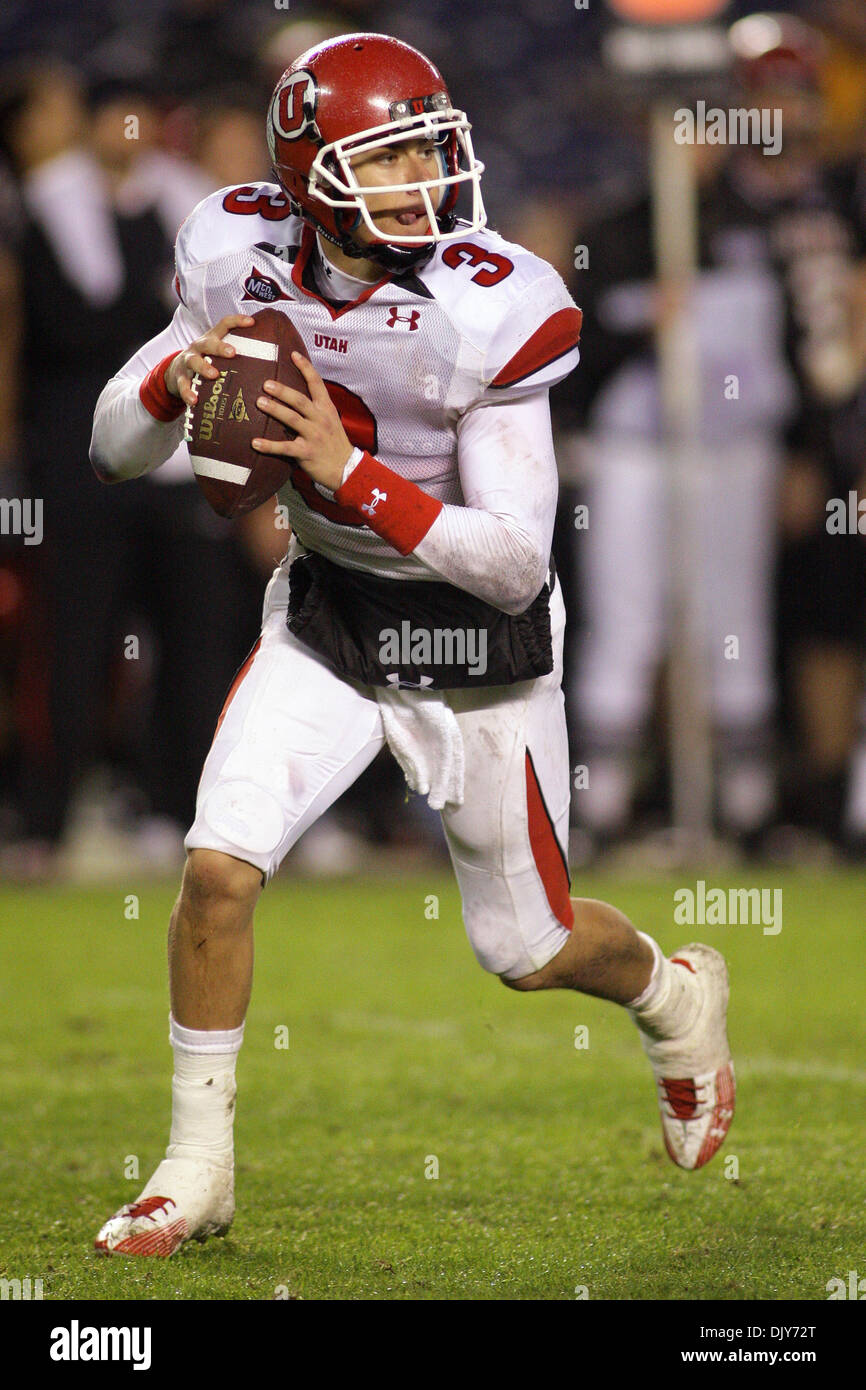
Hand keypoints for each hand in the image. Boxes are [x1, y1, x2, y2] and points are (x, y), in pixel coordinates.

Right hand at [165, 315, 255, 405]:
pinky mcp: (180, 377)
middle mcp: (199, 347)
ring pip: (194, 361)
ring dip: (204, 367)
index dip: (237, 321)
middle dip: (220, 347)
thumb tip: (270, 360)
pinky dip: (188, 392)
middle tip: (233, 353)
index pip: (224, 325)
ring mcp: (188, 361)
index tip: (251, 322)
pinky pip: (183, 384)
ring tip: (214, 375)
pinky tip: (194, 400)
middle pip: (208, 343)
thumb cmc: (205, 362)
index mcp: (211, 339)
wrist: (175, 371)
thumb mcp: (217, 354)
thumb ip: (237, 354)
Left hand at [252, 353, 353, 492]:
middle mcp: (321, 419)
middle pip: (300, 400)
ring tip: (259, 402)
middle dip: (283, 391)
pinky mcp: (306, 453)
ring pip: (292, 419)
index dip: (305, 368)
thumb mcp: (331, 421)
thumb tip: (294, 396)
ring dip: (275, 410)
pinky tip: (255, 443)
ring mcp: (314, 436)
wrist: (347, 469)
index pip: (316, 384)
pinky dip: (269, 445)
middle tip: (266, 383)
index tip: (293, 354)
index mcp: (326, 409)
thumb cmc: (334, 444)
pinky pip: (285, 448)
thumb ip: (315, 409)